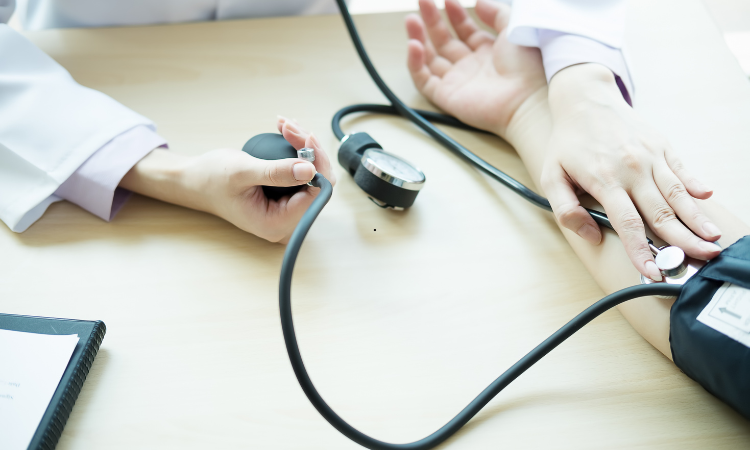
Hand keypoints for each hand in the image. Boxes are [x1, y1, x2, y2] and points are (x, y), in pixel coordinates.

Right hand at [121, 117, 335, 243]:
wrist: (195, 180)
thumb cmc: (211, 179)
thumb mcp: (242, 173)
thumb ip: (276, 173)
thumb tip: (310, 170)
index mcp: (277, 223)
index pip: (316, 194)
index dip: (317, 164)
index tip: (305, 137)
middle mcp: (287, 221)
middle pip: (319, 183)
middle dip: (309, 150)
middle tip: (290, 127)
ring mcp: (287, 209)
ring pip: (313, 175)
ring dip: (304, 146)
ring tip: (286, 125)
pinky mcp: (286, 197)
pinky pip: (303, 173)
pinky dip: (298, 150)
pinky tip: (287, 132)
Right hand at [405, 0, 545, 136]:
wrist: (526, 100)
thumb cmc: (527, 67)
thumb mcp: (514, 28)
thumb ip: (496, 13)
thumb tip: (478, 1)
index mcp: (488, 51)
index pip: (465, 30)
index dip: (455, 14)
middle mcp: (471, 66)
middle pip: (444, 40)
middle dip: (432, 20)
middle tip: (422, 0)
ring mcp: (457, 81)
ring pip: (429, 58)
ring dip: (418, 38)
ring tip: (411, 19)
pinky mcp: (446, 96)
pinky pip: (423, 80)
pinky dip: (415, 63)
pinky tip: (413, 45)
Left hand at [541, 64, 720, 280]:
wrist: (585, 100)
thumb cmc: (567, 143)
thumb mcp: (551, 176)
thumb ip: (566, 209)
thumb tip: (591, 235)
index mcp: (605, 180)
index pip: (627, 223)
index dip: (641, 250)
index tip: (653, 272)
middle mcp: (631, 169)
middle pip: (661, 212)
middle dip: (683, 240)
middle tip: (702, 260)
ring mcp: (649, 156)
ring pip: (677, 194)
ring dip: (696, 218)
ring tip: (712, 238)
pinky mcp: (662, 145)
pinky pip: (681, 169)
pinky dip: (695, 185)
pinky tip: (707, 199)